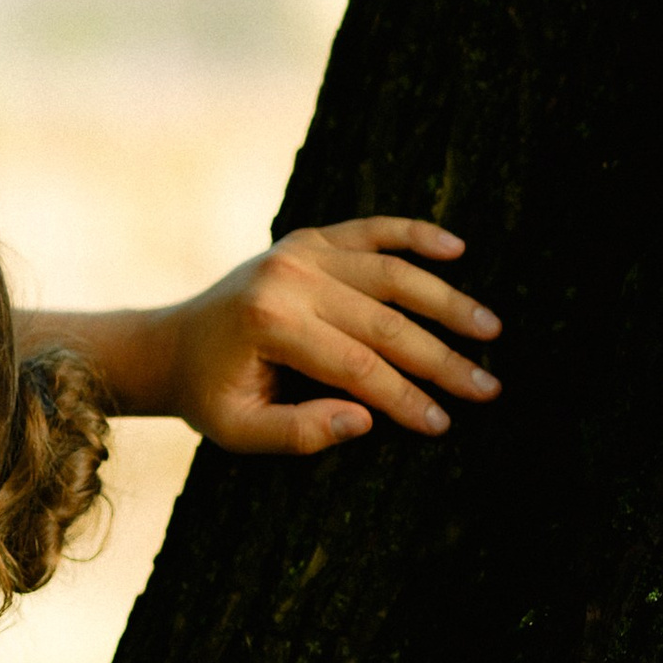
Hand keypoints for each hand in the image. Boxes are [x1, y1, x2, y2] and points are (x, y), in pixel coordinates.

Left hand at [160, 217, 501, 454]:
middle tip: (488, 387)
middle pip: (384, 321)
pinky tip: (458, 248)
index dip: (406, 397)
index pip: (358, 367)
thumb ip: (298, 433)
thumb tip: (366, 420)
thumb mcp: (238, 431)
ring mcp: (298, 251)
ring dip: (446, 300)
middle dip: (441, 359)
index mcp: (270, 325)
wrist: (171, 344)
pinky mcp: (306, 238)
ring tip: (491, 328)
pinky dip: (415, 233)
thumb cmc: (210, 394)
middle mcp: (287, 278)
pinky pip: (370, 229)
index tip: (444, 423)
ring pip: (390, 273)